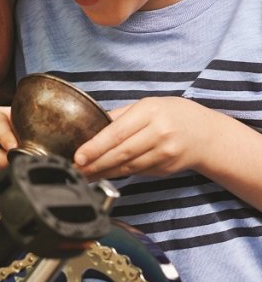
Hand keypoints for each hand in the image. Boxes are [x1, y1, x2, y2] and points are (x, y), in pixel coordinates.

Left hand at [74, 96, 212, 180]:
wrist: (206, 134)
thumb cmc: (171, 114)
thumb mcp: (146, 105)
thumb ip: (119, 116)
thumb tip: (89, 126)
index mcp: (149, 112)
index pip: (117, 133)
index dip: (95, 147)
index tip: (78, 157)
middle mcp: (160, 132)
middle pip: (121, 153)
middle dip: (95, 164)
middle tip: (75, 170)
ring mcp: (165, 153)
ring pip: (128, 167)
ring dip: (103, 173)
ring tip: (84, 175)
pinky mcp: (167, 168)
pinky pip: (137, 172)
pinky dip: (118, 175)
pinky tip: (104, 175)